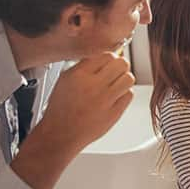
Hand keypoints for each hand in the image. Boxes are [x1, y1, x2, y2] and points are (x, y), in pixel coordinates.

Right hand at [11, 52, 134, 188]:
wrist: (61, 134)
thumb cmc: (62, 108)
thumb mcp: (65, 80)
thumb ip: (84, 66)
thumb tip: (103, 56)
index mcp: (79, 74)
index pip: (106, 54)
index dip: (109, 58)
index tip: (108, 63)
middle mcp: (92, 85)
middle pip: (121, 63)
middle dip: (120, 67)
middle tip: (115, 73)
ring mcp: (105, 100)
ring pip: (128, 78)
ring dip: (124, 80)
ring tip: (116, 86)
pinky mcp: (114, 113)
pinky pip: (129, 94)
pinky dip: (124, 94)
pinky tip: (115, 98)